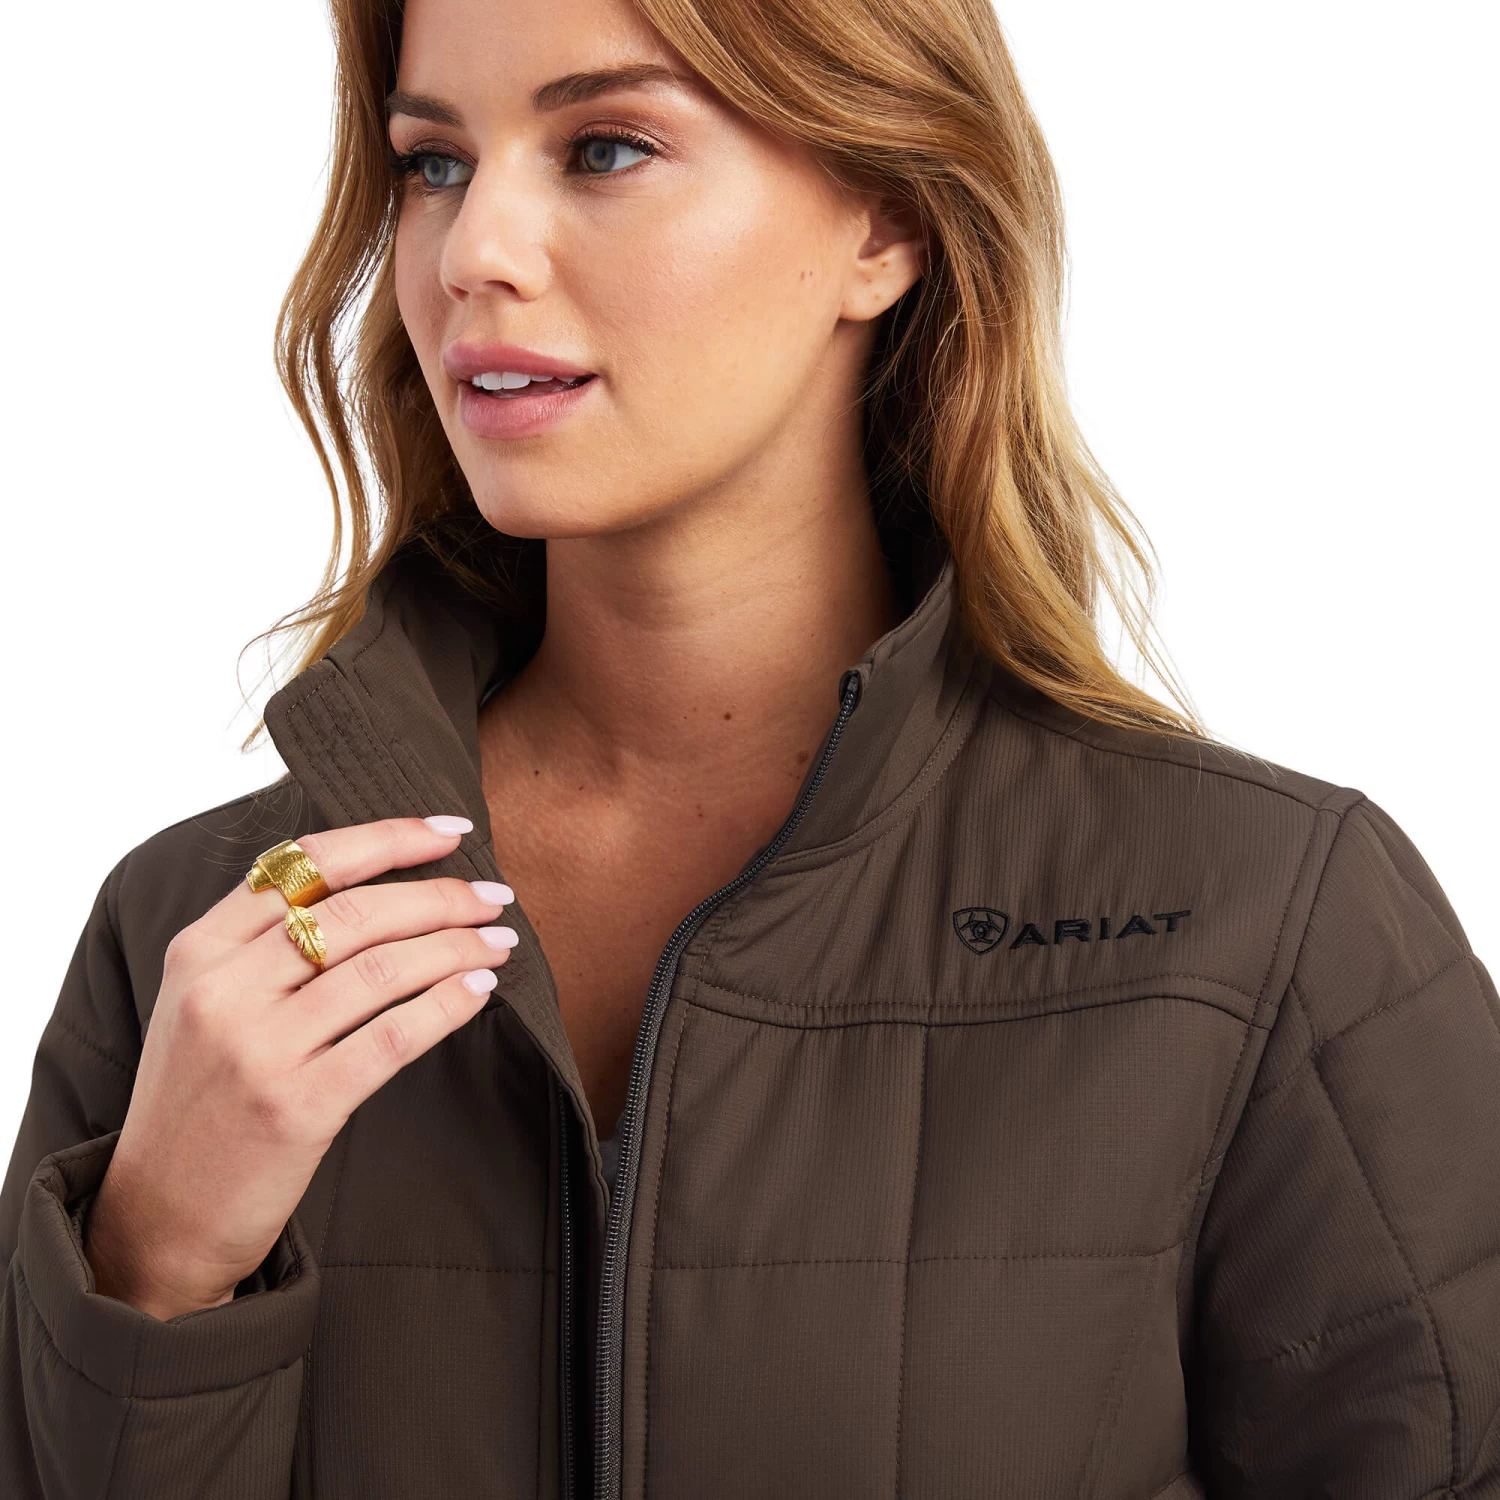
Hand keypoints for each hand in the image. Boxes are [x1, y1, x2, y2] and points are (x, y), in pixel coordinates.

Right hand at [83, 815, 515, 1320]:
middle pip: (357, 912)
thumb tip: (379, 884)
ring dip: (457, 947)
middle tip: (494, 895)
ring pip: (384, 968)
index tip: (452, 831)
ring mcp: (258, 1049)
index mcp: (200, 949)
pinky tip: (480, 991)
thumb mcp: (202, 1001)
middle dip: (441, 895)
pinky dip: (447, 1006)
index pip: (308, 862)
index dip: (390, 837)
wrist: (158, 1214)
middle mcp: (224, 990)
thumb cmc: (200, 1097)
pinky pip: (393, 1037)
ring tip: (499, 942)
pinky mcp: (296, 1106)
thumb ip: (264, 942)